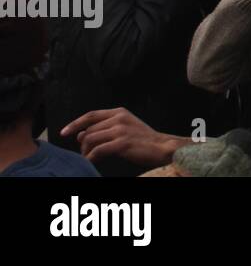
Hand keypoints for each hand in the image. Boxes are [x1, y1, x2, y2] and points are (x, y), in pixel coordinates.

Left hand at [61, 108, 184, 167]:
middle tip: (83, 153)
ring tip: (87, 159)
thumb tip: (81, 134)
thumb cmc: (143, 139)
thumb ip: (105, 127)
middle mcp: (119, 118)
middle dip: (82, 144)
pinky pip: (98, 151)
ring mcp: (121, 130)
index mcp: (120, 112)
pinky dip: (91, 158)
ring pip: (91, 140)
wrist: (162, 147)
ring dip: (85, 152)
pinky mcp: (122, 143)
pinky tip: (91, 162)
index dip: (75, 123)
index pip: (91, 115)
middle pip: (89, 130)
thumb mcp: (125, 127)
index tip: (64, 132)